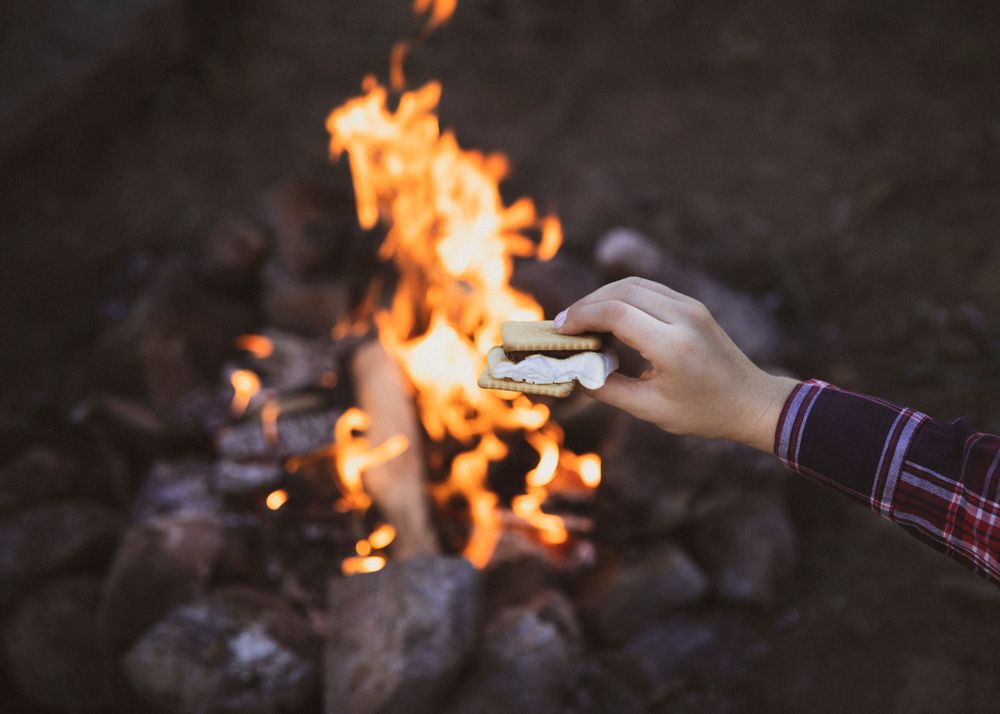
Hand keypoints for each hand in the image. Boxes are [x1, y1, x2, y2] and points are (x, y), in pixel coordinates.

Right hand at [555, 277, 798, 452]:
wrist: (751, 401)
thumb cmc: (703, 412)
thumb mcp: (650, 410)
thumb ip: (608, 389)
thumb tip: (574, 372)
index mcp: (673, 346)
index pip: (616, 313)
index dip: (582, 317)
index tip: (560, 330)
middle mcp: (683, 317)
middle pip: (621, 291)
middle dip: (586, 304)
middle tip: (563, 324)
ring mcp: (690, 306)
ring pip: (633, 284)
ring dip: (602, 296)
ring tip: (580, 319)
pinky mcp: (692, 305)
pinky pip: (648, 289)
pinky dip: (621, 296)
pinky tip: (607, 315)